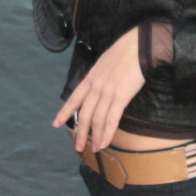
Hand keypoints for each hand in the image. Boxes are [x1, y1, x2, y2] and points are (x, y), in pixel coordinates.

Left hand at [53, 28, 144, 152]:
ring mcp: (107, 92)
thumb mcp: (104, 62)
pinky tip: (105, 143)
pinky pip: (112, 119)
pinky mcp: (121, 97)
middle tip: (78, 147)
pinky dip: (108, 133)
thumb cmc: (126, 51)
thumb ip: (99, 76)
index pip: (74, 99)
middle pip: (83, 114)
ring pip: (97, 120)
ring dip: (95, 137)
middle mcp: (96, 87)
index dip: (64, 113)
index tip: (56, 124)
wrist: (139, 46)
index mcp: (91, 77)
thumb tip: (99, 86)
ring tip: (93, 149)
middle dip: (80, 133)